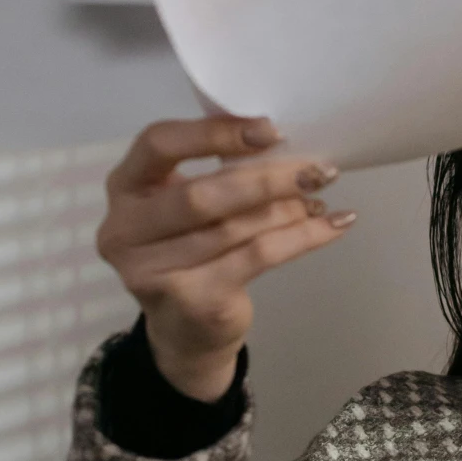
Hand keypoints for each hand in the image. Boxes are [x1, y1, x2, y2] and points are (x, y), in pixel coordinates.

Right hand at [97, 116, 355, 400]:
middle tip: (318, 168)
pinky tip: (335, 223)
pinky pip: (259, 257)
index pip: (158, 143)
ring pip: (235, 228)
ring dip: (289, 209)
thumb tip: (284, 142)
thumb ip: (216, 171)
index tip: (269, 131)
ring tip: (322, 195)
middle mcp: (126, 229)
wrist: (186, 329)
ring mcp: (153, 271)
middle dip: (266, 179)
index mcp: (125, 186)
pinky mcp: (193, 299)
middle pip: (201, 195)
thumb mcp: (188, 203)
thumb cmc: (190, 248)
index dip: (213, 133)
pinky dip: (304, 237)